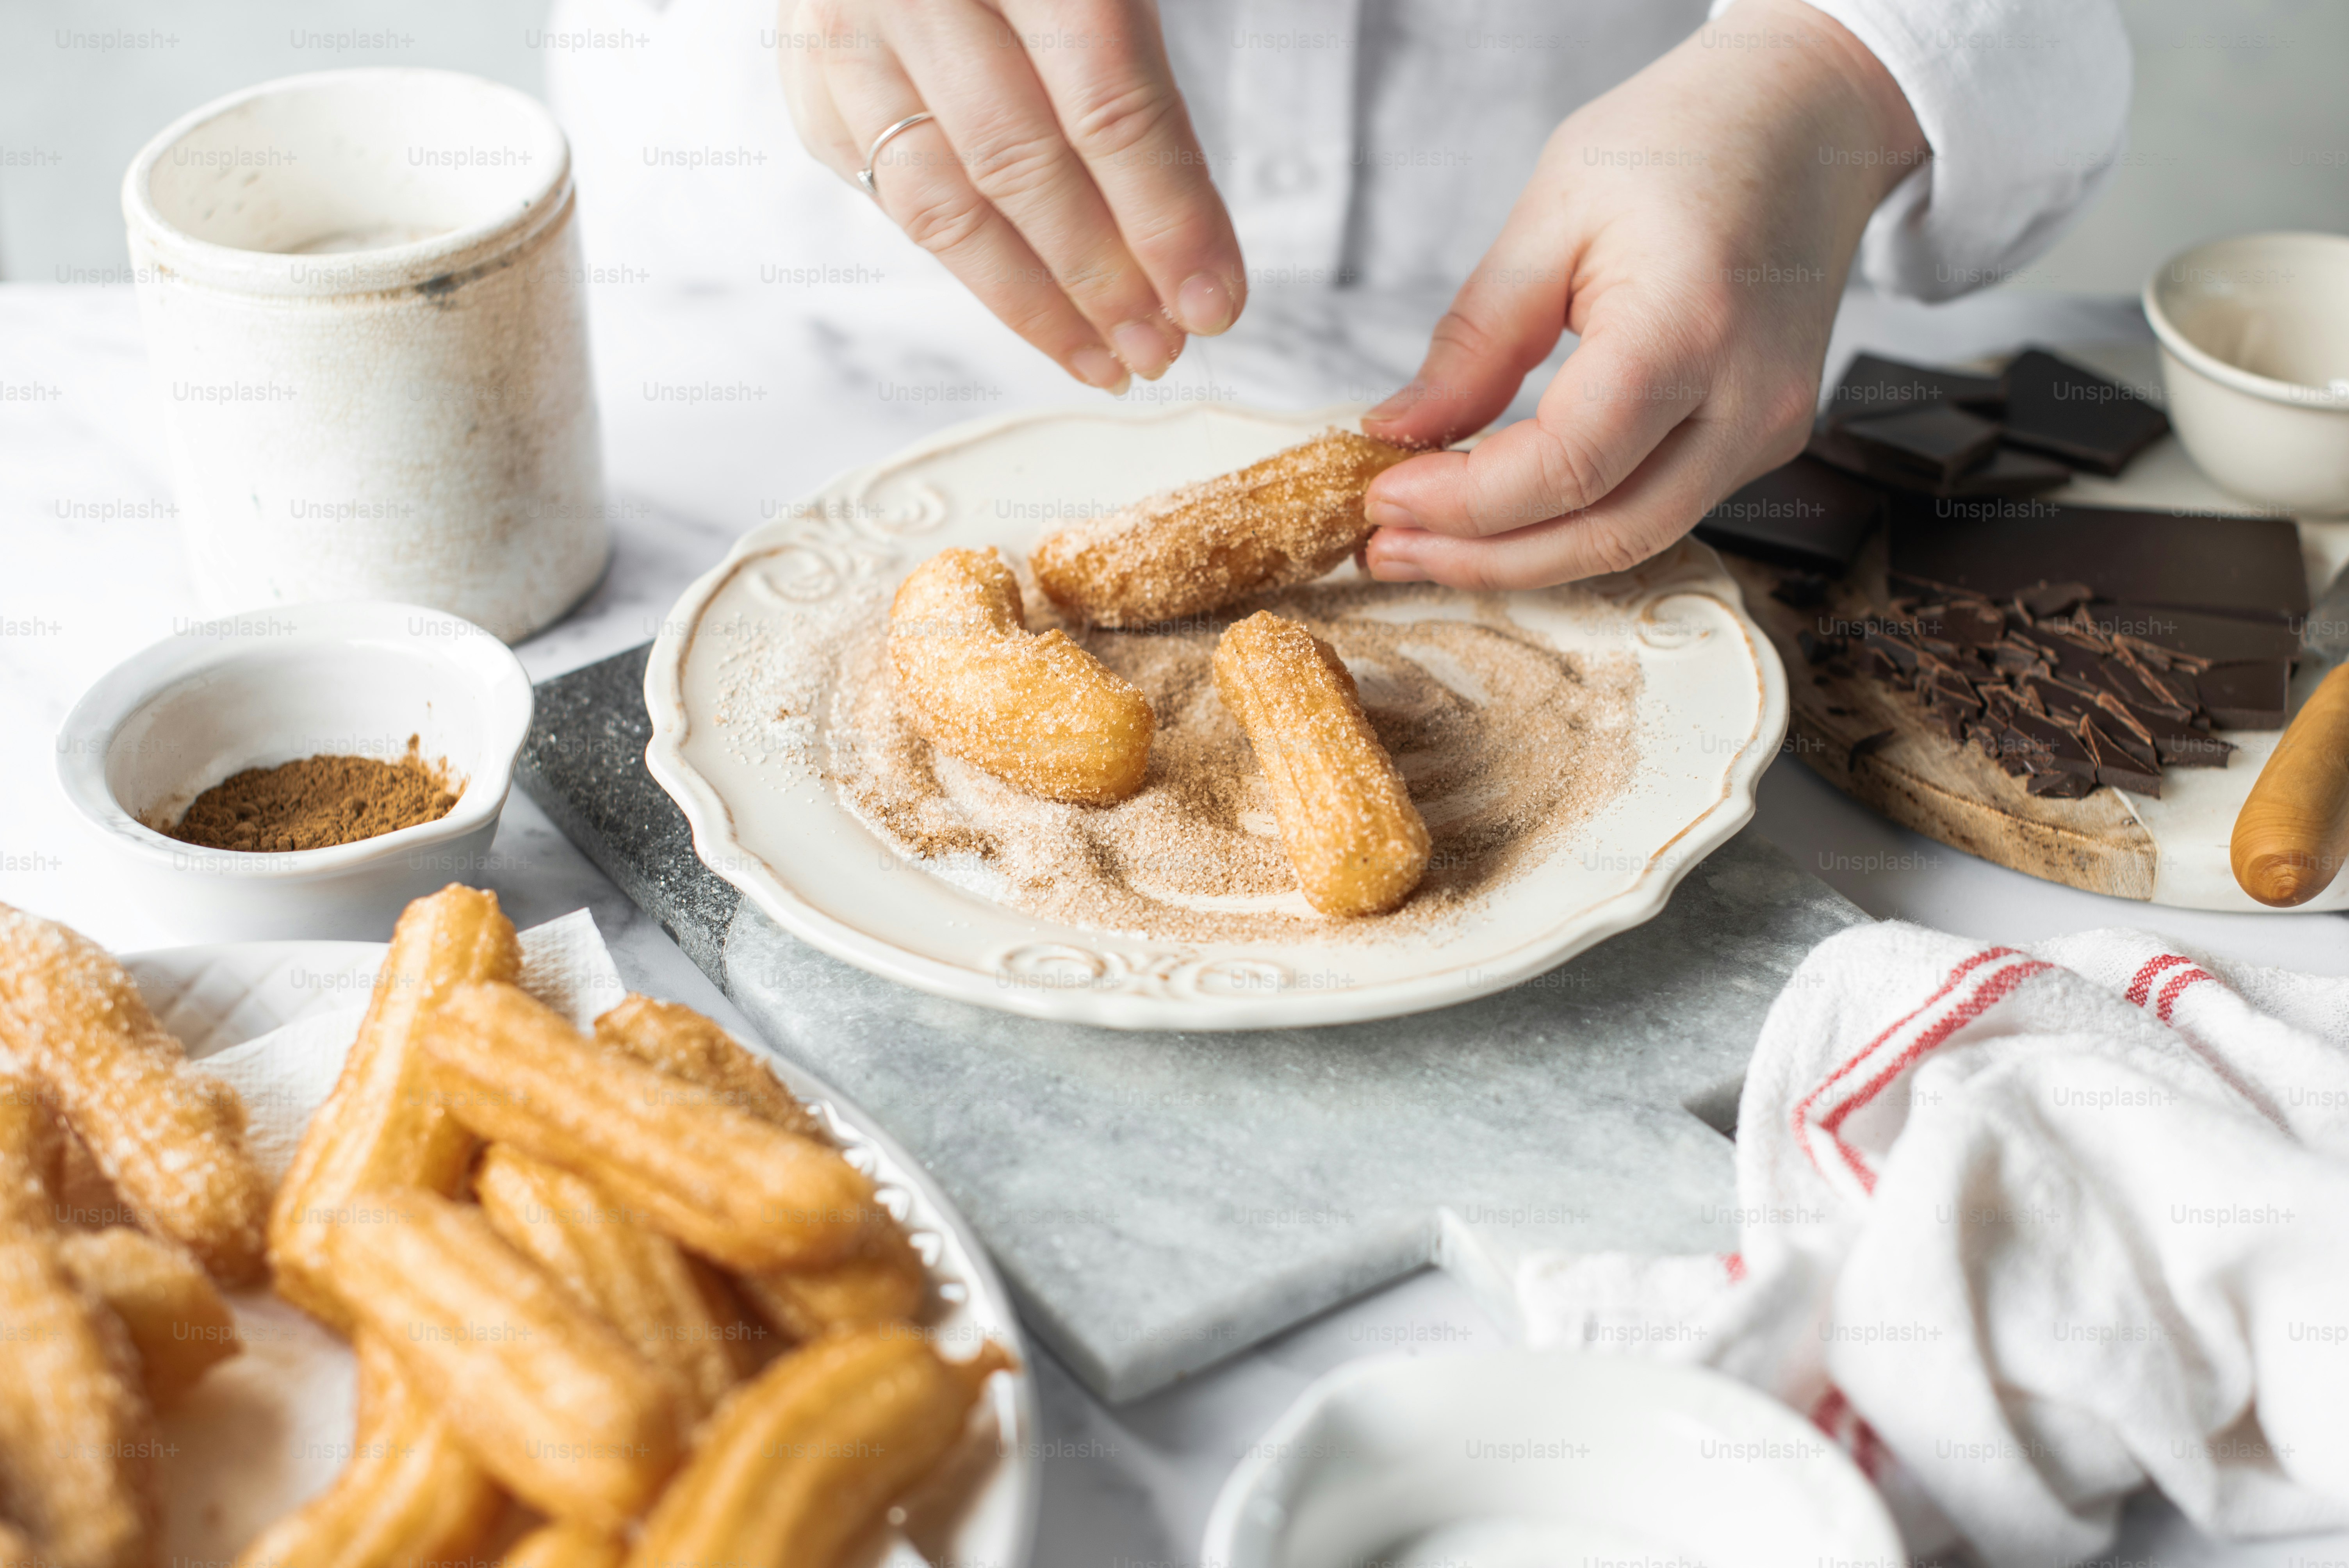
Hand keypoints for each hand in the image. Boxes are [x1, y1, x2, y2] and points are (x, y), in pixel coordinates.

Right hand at [777, 0, 1246, 393]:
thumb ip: (1138, 94)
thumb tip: (1193, 254)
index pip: (1106, 102)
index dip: (1167, 214)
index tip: (1213, 301)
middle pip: (1022, 165)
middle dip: (1102, 280)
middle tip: (1160, 350)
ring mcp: (848, 35)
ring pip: (941, 206)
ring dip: (1033, 304)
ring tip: (1104, 360)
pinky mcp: (811, 85)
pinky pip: (892, 200)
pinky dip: (969, 263)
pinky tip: (1032, 305)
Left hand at [1359, 0, 1926, 587]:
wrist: (1804, 118)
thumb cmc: (1682, 141)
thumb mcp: (1552, 213)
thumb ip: (1477, 338)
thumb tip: (1397, 432)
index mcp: (1691, 325)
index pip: (1567, 467)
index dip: (1465, 503)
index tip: (1381, 495)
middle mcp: (1748, 398)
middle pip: (1605, 534)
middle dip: (1484, 558)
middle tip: (1387, 548)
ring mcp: (1768, 429)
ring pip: (1633, 539)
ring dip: (1521, 556)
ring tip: (1425, 543)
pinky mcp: (1764, 439)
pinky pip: (1658, 508)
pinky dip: (1571, 523)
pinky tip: (1501, 512)